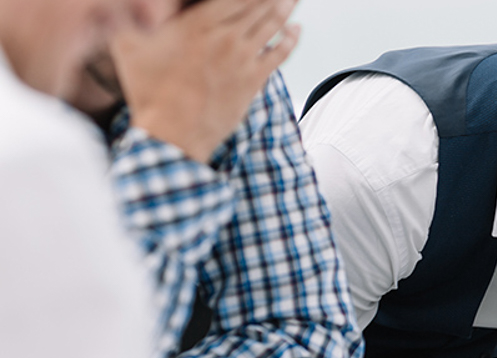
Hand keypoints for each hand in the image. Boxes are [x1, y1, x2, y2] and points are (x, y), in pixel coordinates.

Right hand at [111, 0, 300, 162]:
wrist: (173, 133)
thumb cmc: (148, 91)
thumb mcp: (128, 44)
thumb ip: (134, 15)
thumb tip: (144, 5)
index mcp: (198, 23)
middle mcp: (225, 36)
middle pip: (257, 4)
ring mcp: (242, 58)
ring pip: (272, 24)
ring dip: (286, 7)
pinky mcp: (254, 80)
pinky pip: (280, 54)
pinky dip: (291, 39)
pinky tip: (296, 29)